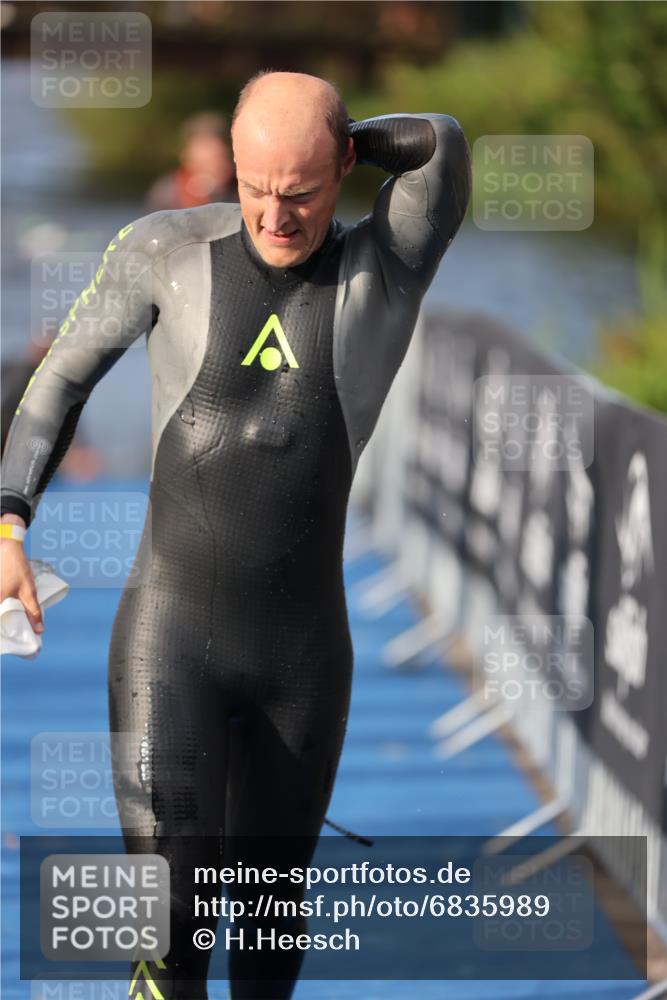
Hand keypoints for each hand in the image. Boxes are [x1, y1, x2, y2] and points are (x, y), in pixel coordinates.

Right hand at [1, 516, 43, 633]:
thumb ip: (33, 611)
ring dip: (5, 619)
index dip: (4, 636)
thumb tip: (40, 631)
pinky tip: (9, 612)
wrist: (6, 546)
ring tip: (12, 627)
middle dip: (5, 629)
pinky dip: (3, 609)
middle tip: (14, 636)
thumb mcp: (28, 591)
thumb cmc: (17, 568)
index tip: (10, 643)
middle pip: (0, 618)